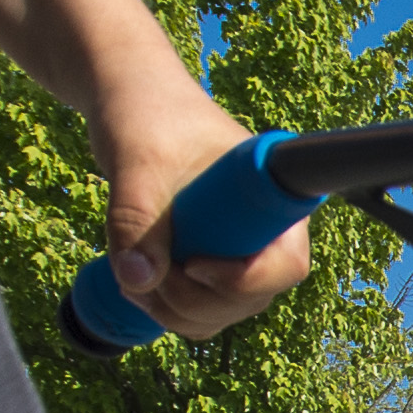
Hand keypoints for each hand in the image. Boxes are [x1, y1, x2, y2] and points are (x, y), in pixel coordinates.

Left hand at [96, 76, 307, 341]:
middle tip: (147, 270)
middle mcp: (263, 230)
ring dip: (176, 310)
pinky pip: (199, 310)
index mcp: (270, 198)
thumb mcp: (136, 164)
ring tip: (134, 274)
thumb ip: (135, 220)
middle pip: (252, 298)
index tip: (192, 264)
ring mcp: (235, 250)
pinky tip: (136, 281)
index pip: (285, 264)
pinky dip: (167, 308)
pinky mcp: (207, 260)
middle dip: (195, 299)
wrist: (127, 101)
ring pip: (223, 311)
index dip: (244, 279)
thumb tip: (137, 283)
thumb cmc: (144, 116)